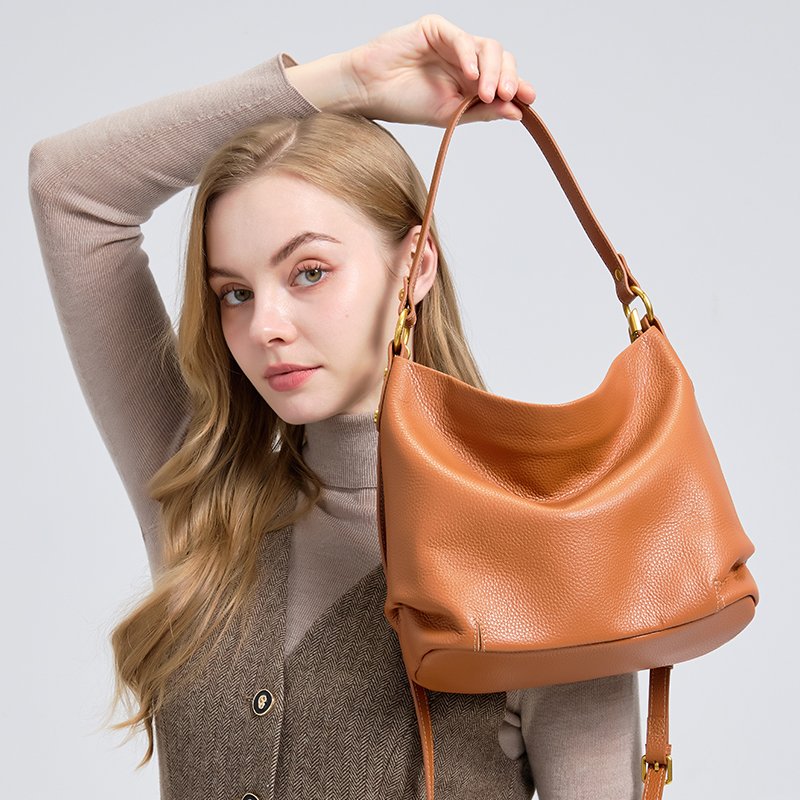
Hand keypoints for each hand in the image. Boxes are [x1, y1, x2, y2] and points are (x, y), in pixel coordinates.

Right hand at [343, 14, 536, 125]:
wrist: (370, 92)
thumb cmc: (404, 104)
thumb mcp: (450, 115)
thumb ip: (482, 112)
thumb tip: (516, 112)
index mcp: (470, 82)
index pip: (502, 79)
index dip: (518, 86)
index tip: (529, 100)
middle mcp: (466, 60)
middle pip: (501, 60)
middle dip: (509, 78)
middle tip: (507, 96)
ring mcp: (453, 43)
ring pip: (487, 47)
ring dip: (492, 70)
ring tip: (486, 92)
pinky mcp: (437, 29)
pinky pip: (460, 38)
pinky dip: (468, 55)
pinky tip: (470, 75)